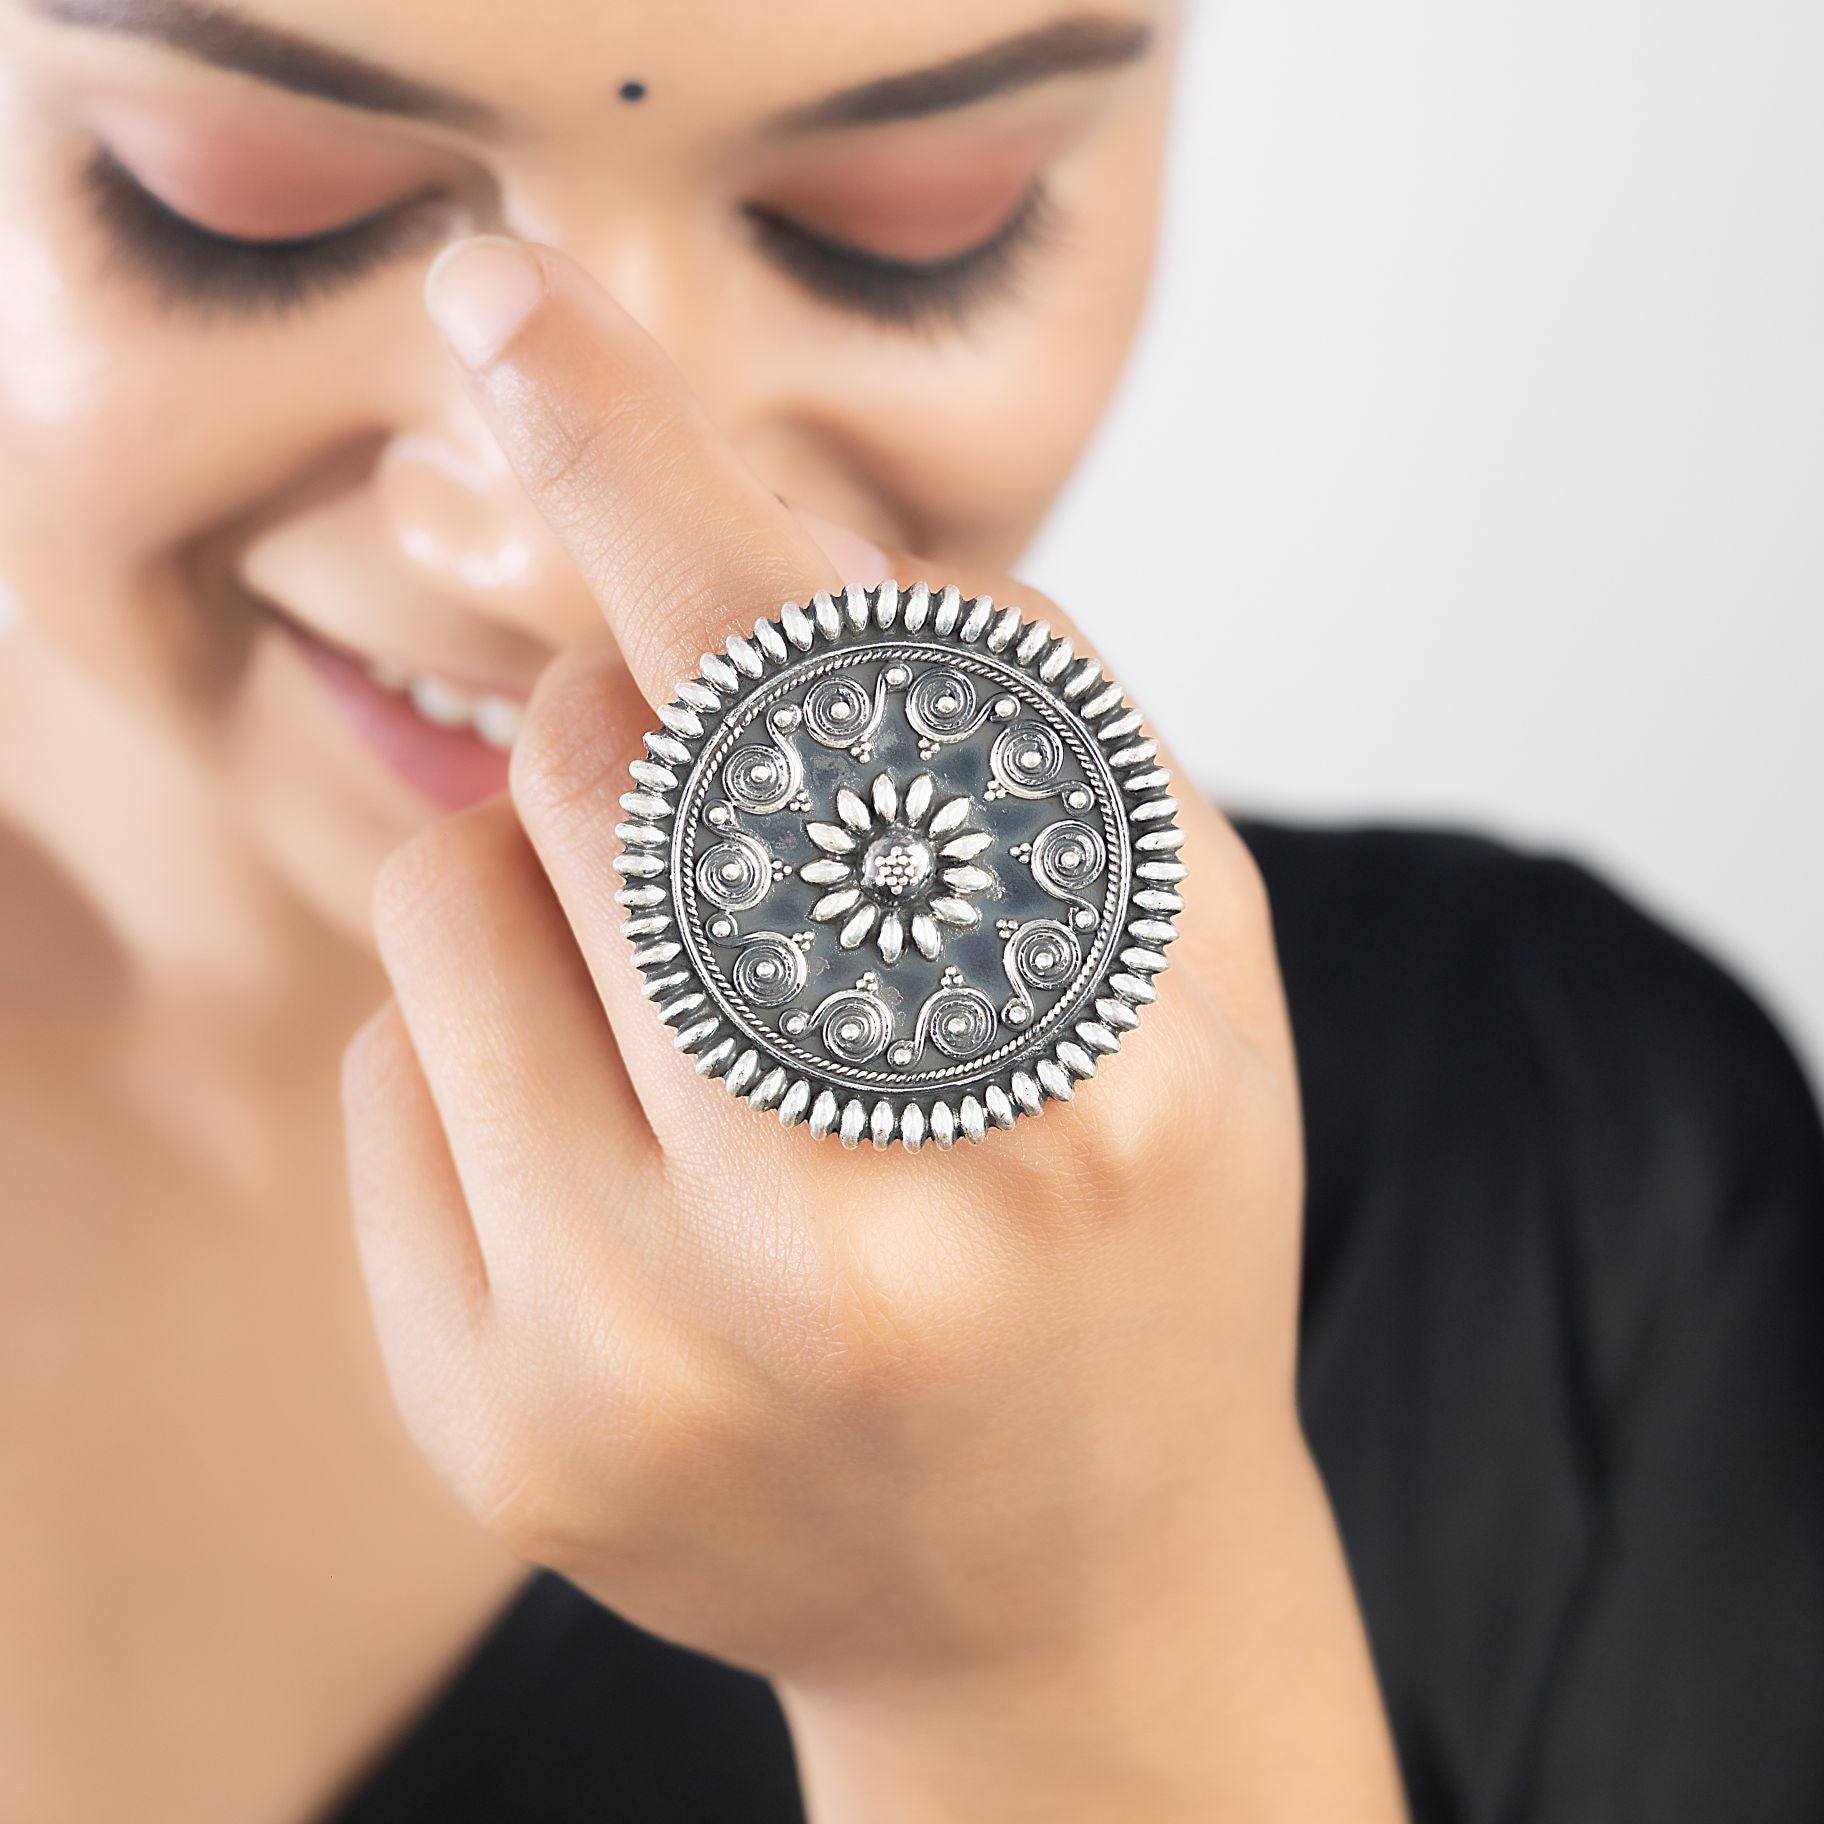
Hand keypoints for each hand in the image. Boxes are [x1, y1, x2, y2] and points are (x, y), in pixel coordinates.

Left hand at [344, 235, 1405, 1821]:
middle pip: (603, 765)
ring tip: (696, 1001)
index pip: (806, 699)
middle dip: (650, 723)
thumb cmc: (1141, 1238)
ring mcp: (649, 1363)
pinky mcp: (505, 1438)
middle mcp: (846, 1244)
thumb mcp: (1196, 977)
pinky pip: (386, 1072)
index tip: (517, 305)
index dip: (649, 470)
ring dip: (561, 874)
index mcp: (1070, 1102)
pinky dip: (487, 1038)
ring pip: (454, 894)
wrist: (1064, 1584)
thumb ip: (1045, 735)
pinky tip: (625, 1144)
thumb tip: (815, 548)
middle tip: (733, 819)